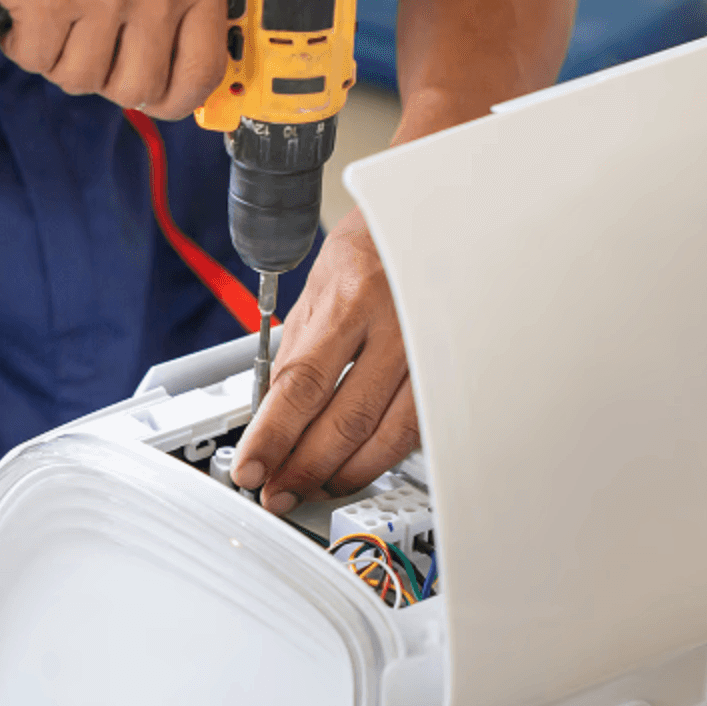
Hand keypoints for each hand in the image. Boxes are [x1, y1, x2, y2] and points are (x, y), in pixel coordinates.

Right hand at [0, 0, 228, 117]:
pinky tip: (23, 5)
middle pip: (136, 88)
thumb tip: (189, 50)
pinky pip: (34, 57)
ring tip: (53, 13)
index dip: (174, 96)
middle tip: (86, 44)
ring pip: (79, 78)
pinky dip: (21, 40)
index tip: (154, 95)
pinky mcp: (51, 0)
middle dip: (104, 77)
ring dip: (58, 56)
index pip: (203, 72)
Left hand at [230, 208, 417, 513]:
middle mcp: (397, 325)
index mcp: (353, 297)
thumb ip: (299, 349)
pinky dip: (385, 456)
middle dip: (305, 466)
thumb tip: (272, 411)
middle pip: (347, 418)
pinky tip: (361, 465)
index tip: (251, 467)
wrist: (443, 214)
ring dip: (346, 472)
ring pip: (390, 435)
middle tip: (278, 491)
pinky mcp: (455, 368)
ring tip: (314, 486)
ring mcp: (433, 350)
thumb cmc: (379, 243)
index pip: (302, 384)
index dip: (273, 435)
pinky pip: (420, 427)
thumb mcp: (323, 283)